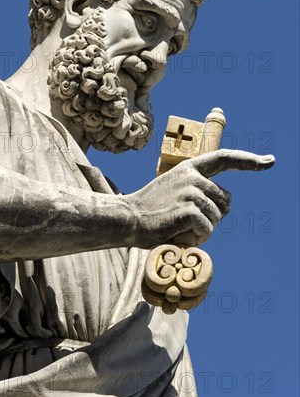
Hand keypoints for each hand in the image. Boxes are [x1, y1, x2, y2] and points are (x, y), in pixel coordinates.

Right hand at [125, 150, 274, 247]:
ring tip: (178, 226)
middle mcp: (192, 176)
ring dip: (202, 229)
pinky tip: (178, 234)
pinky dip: (196, 238)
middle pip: (226, 201)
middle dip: (213, 216)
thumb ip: (198, 190)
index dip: (249, 160)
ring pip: (217, 218)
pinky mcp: (188, 210)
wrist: (127, 218)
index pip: (224, 158)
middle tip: (186, 221)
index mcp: (189, 168)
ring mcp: (190, 191)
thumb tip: (226, 204)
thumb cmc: (152, 210)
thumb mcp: (174, 190)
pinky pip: (207, 229)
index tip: (269, 161)